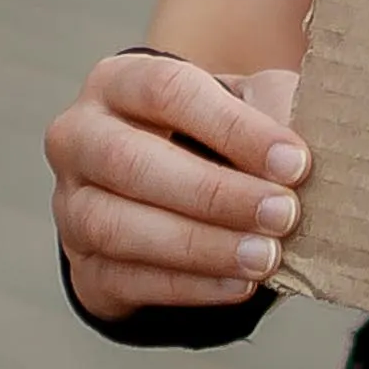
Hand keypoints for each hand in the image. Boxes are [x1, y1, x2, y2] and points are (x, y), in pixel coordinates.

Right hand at [49, 51, 305, 320]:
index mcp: (118, 81)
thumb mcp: (248, 104)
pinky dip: (188, 286)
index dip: (232, 128)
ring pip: (117, 226)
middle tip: (284, 214)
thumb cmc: (216, 136)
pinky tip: (239, 285)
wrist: (173, 191)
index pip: (166, 91)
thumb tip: (297, 153)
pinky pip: (127, 279)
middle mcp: (79, 138)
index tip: (295, 162)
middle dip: (213, 193)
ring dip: (199, 245)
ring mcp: (70, 206)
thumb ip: (273, 111)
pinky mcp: (85, 268)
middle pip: (130, 161)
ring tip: (265, 257)